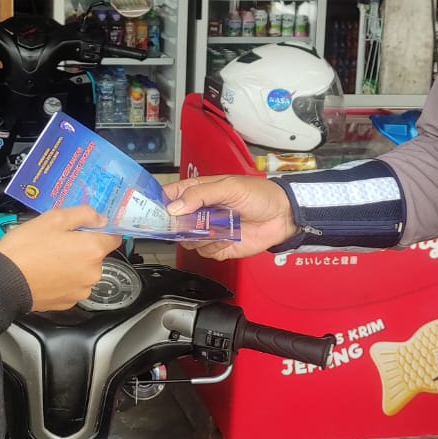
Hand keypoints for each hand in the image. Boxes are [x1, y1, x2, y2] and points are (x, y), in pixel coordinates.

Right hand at [0, 206, 121, 311]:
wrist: (3, 281)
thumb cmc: (26, 247)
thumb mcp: (53, 218)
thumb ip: (83, 215)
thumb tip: (101, 219)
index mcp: (92, 250)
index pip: (113, 238)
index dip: (101, 231)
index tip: (87, 229)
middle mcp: (93, 273)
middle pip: (96, 256)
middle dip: (82, 248)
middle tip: (58, 241)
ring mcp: (81, 291)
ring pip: (84, 272)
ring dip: (73, 265)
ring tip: (48, 258)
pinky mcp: (68, 303)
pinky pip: (72, 286)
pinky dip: (64, 280)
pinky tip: (46, 273)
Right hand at [162, 174, 296, 261]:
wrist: (282, 216)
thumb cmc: (260, 195)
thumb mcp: (229, 186)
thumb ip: (201, 194)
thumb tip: (175, 207)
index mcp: (198, 192)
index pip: (168, 197)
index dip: (158, 204)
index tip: (155, 212)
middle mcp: (199, 212)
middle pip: (173, 223)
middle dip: (179, 225)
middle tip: (192, 223)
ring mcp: (207, 231)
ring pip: (186, 240)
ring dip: (199, 236)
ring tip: (219, 227)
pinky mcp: (217, 247)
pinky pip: (204, 252)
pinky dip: (214, 246)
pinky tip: (227, 237)